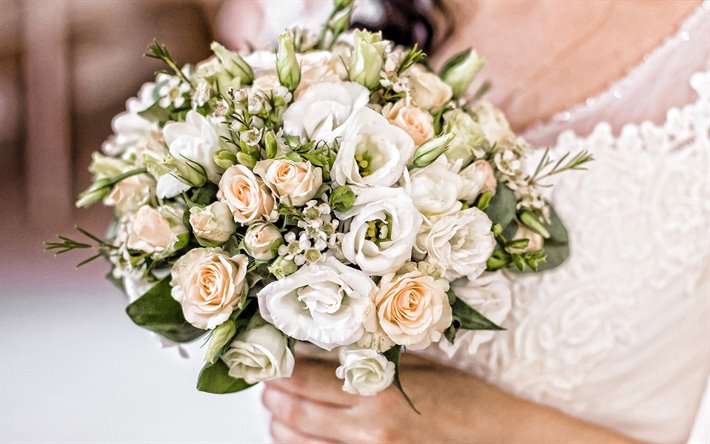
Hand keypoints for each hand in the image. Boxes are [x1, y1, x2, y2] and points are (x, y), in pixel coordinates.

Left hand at [262, 354, 509, 443]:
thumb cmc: (463, 397)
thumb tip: (323, 348)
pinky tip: (301, 437)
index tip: (269, 365)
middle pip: (297, 416)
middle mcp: (369, 430)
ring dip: (282, 428)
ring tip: (277, 414)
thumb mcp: (417, 364)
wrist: (499, 438)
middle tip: (267, 388)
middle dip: (274, 400)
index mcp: (378, 392)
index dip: (281, 373)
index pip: (307, 380)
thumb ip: (369, 358)